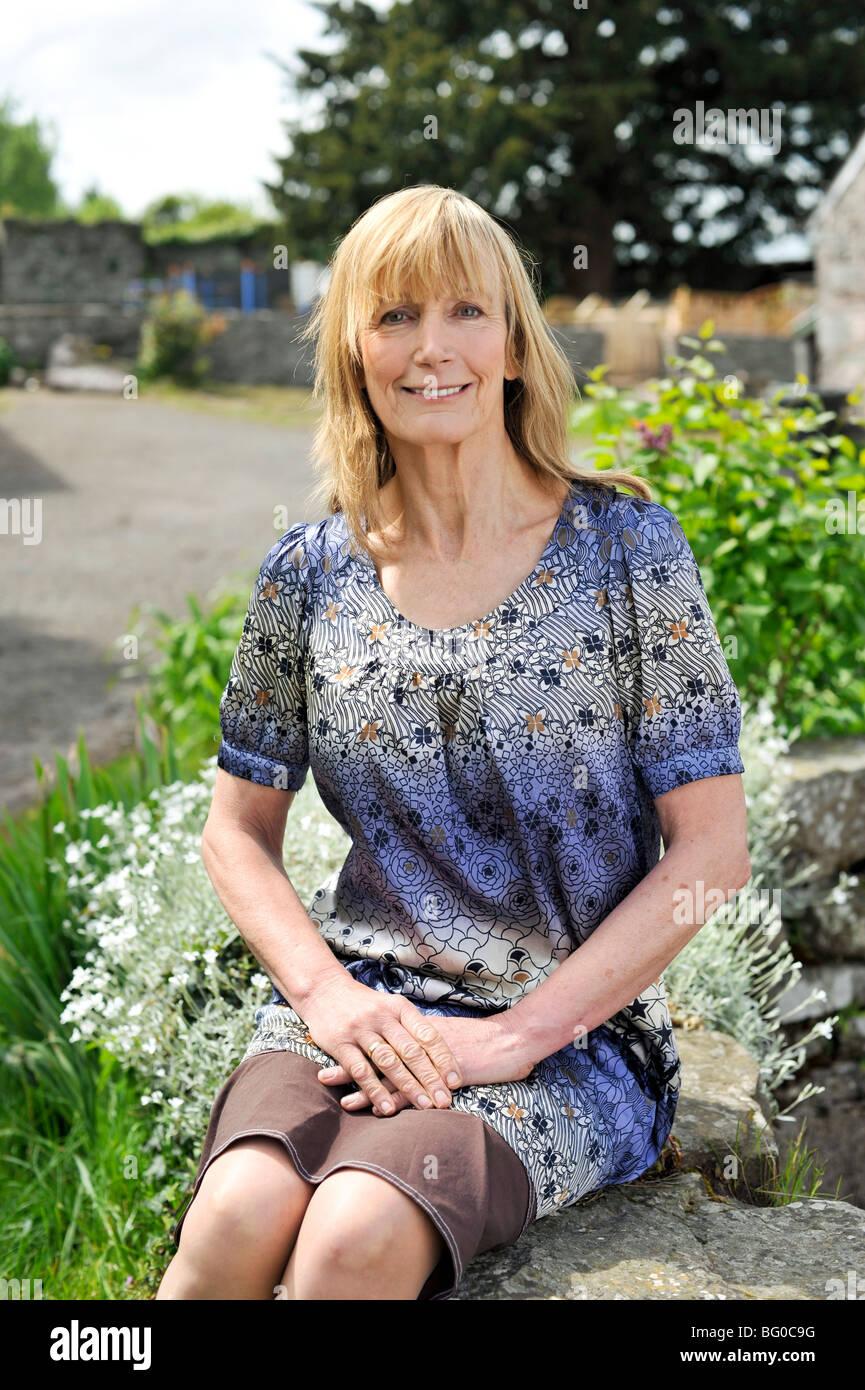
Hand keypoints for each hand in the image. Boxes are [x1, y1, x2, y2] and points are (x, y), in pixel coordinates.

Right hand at [298, 974, 462, 1115]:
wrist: (324, 989)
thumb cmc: (364, 1004)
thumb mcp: (390, 1007)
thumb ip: (410, 1028)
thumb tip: (440, 1058)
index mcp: (399, 1008)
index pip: (428, 1035)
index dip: (444, 1059)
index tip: (455, 1082)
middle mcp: (382, 1017)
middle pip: (412, 1051)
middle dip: (431, 1079)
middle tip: (445, 1101)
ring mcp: (361, 1030)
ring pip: (389, 1062)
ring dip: (408, 1087)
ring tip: (424, 1106)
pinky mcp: (340, 1043)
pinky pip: (361, 1071)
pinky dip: (375, 1091)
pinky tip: (387, 1107)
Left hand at [318, 1011, 535, 1114]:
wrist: (513, 1040)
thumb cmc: (485, 1043)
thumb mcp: (452, 1040)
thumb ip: (429, 1046)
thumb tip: (411, 1052)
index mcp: (420, 1032)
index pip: (382, 1037)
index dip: (357, 1042)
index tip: (331, 1044)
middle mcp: (419, 1043)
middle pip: (376, 1051)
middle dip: (348, 1060)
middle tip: (321, 1068)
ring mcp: (429, 1060)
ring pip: (387, 1070)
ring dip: (359, 1080)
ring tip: (333, 1087)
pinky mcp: (441, 1077)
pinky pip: (409, 1088)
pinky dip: (387, 1097)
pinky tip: (369, 1104)